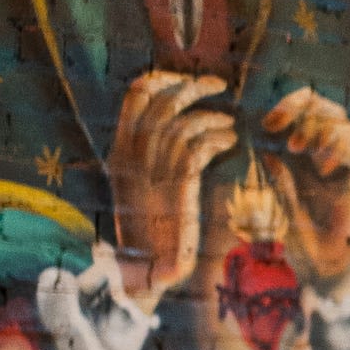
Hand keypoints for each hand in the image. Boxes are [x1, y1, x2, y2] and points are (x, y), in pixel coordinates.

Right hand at [108, 71, 235, 309]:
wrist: (145, 270)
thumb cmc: (149, 230)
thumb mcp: (142, 185)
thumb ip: (152, 155)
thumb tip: (177, 126)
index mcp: (120, 152)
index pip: (134, 95)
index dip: (162, 78)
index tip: (184, 79)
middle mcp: (132, 157)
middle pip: (161, 100)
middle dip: (191, 85)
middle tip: (217, 84)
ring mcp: (153, 172)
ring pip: (183, 122)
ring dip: (211, 117)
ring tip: (228, 125)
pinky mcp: (176, 187)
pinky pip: (198, 147)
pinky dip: (217, 138)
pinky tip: (229, 142)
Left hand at [262, 86, 349, 283]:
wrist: (319, 259)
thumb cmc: (295, 230)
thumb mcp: (275, 193)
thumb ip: (273, 170)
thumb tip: (263, 146)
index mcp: (305, 147)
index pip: (306, 107)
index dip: (290, 106)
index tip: (270, 123)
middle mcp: (327, 149)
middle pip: (326, 106)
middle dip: (304, 113)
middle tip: (284, 138)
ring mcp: (346, 162)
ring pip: (344, 123)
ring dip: (320, 132)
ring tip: (301, 154)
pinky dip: (342, 150)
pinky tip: (325, 168)